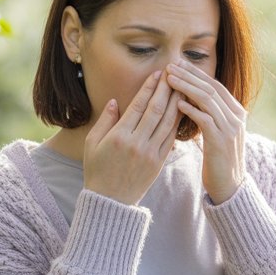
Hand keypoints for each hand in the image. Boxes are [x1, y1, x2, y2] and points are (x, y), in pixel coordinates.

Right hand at [83, 70, 180, 204]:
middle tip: (175, 72)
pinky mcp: (159, 162)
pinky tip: (183, 108)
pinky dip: (178, 121)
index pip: (138, 106)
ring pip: (168, 122)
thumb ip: (104, 121)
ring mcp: (150, 153)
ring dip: (177, 102)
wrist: (110, 202)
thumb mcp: (91, 144)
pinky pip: (171, 137)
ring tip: (183, 86)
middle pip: (156, 110)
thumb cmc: (97, 170)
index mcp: (119, 137)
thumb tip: (114, 101)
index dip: (149, 88)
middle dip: (166, 89)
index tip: (158, 73)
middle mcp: (137, 143)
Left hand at [165, 62, 245, 203]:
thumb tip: (192, 97)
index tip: (178, 64)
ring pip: (207, 99)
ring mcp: (231, 128)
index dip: (196, 73)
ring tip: (169, 80)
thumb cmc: (219, 160)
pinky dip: (191, 110)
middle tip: (170, 66)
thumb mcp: (218, 133)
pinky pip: (205, 119)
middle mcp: (236, 117)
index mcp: (236, 112)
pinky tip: (176, 104)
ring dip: (186, 88)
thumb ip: (211, 114)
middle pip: (211, 88)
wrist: (229, 187)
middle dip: (189, 75)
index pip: (215, 85)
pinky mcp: (222, 141)